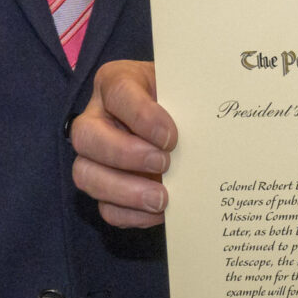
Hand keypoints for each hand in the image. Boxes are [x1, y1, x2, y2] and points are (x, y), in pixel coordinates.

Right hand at [72, 60, 175, 227]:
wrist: (183, 120)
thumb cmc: (181, 98)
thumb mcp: (184, 88)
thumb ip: (188, 100)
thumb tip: (211, 123)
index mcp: (115, 82)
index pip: (118, 92)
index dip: (141, 115)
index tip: (171, 136)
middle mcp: (95, 117)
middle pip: (86, 136)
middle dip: (125, 154)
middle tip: (164, 164)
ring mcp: (93, 156)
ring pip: (86, 175)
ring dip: (125, 191)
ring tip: (163, 198)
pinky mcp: (104, 187)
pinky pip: (104, 207)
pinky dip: (132, 214)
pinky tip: (159, 213)